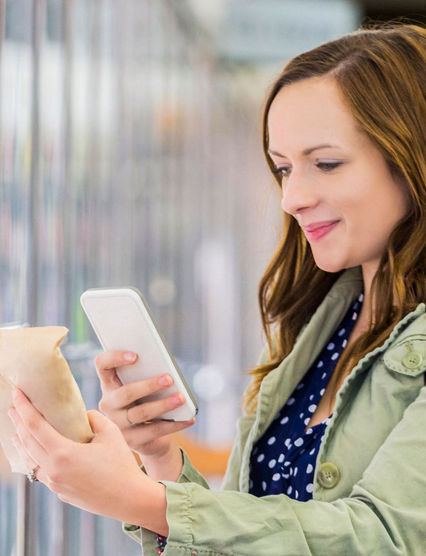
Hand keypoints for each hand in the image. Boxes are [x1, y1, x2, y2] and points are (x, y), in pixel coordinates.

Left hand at [8, 389, 167, 533]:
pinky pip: (41, 471)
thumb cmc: (121, 464)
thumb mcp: (110, 432)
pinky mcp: (61, 493)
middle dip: (18, 422)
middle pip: (28, 443)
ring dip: (23, 442)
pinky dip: (34, 457)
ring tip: (17, 429)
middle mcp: (53, 471)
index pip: (35, 426)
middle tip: (13, 406)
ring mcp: (55, 485)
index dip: (24, 407)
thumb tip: (82, 416)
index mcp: (63, 454)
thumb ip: (92, 418)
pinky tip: (36, 453)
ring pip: (31, 460)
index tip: (16, 393)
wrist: (129, 498)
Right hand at [95, 351, 193, 469]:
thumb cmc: (147, 400)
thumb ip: (146, 374)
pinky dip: (174, 424)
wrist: (148, 436)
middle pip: (125, 393)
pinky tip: (189, 419)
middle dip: (148, 385)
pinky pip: (154, 431)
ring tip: (181, 398)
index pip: (102, 365)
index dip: (115, 358)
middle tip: (169, 379)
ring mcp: (118, 424)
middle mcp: (109, 404)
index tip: (135, 356)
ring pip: (141, 414)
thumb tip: (165, 369)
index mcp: (109, 384)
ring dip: (164, 405)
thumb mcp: (143, 386)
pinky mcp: (132, 441)